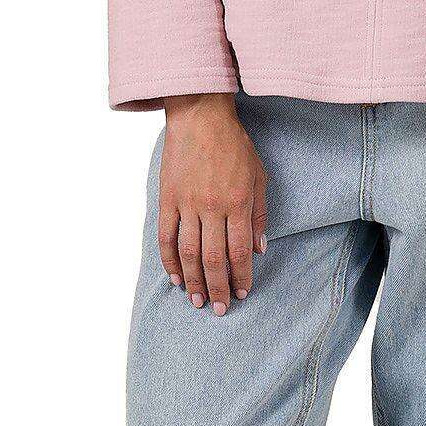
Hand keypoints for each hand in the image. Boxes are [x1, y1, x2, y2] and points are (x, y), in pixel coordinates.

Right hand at [159, 93, 267, 312]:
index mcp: (238, 202)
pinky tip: (175, 277)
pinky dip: (169, 260)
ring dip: (194, 281)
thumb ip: (259, 213)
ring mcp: (187, 203)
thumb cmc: (234, 145)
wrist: (201, 117)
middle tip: (220, 309)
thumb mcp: (258, 175)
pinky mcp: (167, 198)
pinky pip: (166, 237)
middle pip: (213, 259)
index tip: (242, 294)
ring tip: (198, 300)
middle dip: (218, 288)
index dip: (241, 277)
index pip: (239, 251)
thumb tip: (259, 249)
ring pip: (188, 253)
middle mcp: (212, 206)